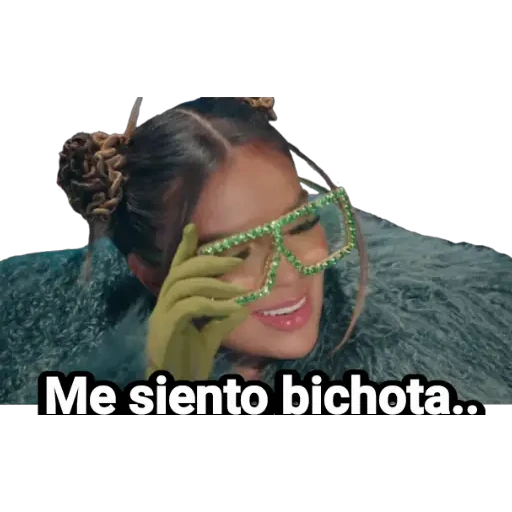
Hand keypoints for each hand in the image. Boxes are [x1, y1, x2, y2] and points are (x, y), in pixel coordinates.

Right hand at [146, 224, 248, 380]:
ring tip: (237, 288)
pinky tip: (232, 307)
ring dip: (213, 283)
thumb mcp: (210, 335)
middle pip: (182, 271)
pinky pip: (190, 307)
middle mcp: (164, 303)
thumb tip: (244, 305)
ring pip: (183, 285)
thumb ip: (223, 319)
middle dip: (209, 261)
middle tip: (236, 260)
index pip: (177, 268)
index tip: (193, 228)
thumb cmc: (188, 359)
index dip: (184, 247)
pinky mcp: (165, 328)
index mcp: (172, 301)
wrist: (175, 383)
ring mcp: (162, 315)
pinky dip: (213, 304)